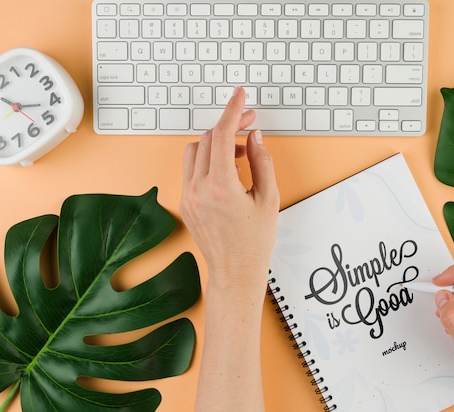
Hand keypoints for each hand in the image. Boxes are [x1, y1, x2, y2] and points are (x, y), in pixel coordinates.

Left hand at [180, 86, 279, 291]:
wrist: (235, 272)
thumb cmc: (255, 242)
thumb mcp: (269, 199)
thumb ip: (262, 161)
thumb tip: (254, 136)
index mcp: (220, 187)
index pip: (221, 135)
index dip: (232, 111)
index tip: (240, 96)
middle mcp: (197, 190)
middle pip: (206, 139)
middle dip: (228, 127)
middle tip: (250, 126)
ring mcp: (187, 197)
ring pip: (194, 151)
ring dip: (215, 143)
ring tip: (240, 153)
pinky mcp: (185, 203)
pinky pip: (192, 170)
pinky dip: (208, 161)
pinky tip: (228, 170)